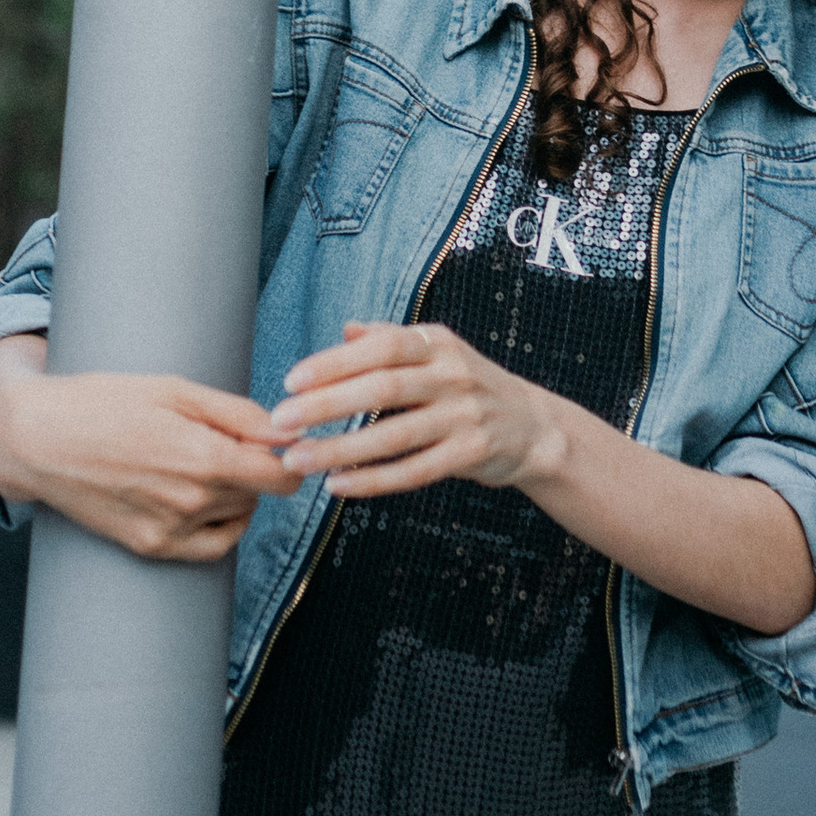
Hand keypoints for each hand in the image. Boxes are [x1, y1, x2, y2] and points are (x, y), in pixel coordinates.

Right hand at [0, 354, 301, 563]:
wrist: (37, 440)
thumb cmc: (102, 403)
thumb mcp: (174, 390)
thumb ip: (236, 414)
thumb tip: (284, 432)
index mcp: (204, 457)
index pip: (281, 476)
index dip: (289, 457)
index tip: (282, 444)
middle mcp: (192, 501)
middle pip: (258, 493)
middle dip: (254, 467)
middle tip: (223, 439)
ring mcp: (170, 530)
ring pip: (237, 517)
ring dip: (235, 494)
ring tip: (201, 462)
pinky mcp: (150, 547)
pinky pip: (211, 547)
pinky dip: (220, 526)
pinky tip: (203, 500)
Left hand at [266, 321, 566, 500]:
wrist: (533, 426)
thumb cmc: (469, 387)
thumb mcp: (438, 352)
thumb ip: (391, 340)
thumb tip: (344, 330)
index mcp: (437, 343)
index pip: (380, 347)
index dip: (335, 363)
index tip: (291, 381)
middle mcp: (452, 375)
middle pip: (383, 388)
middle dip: (327, 406)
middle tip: (281, 423)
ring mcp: (464, 416)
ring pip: (394, 436)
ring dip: (341, 449)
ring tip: (298, 460)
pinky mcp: (472, 454)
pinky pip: (415, 471)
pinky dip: (373, 480)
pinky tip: (338, 485)